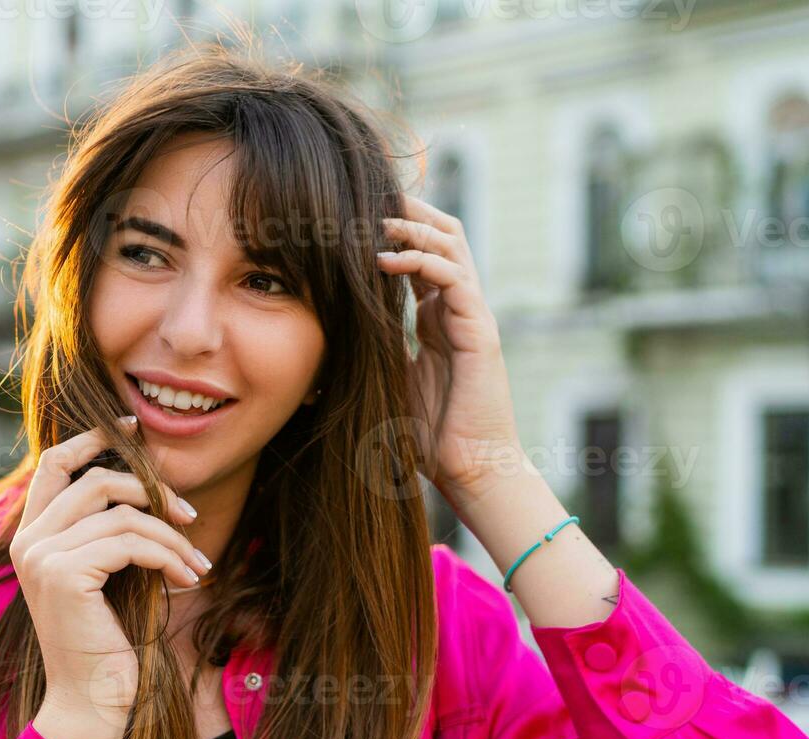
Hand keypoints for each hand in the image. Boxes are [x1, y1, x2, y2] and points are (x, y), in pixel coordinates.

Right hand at [10, 418, 207, 738]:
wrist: (92, 702)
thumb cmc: (105, 642)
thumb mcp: (106, 574)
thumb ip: (108, 530)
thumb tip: (147, 482)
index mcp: (30, 537)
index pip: (52, 463)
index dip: (93, 438)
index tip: (134, 428)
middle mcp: (28, 542)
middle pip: (96, 479)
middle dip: (152, 491)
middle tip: (190, 517)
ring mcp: (42, 557)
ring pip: (122, 513)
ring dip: (171, 536)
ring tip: (196, 564)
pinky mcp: (66, 575)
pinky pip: (132, 542)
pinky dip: (169, 556)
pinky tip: (187, 580)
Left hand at [376, 194, 526, 510]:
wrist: (471, 471)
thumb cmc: (430, 435)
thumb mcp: (387, 380)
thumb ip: (371, 350)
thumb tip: (327, 334)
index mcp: (439, 317)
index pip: (421, 254)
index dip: (393, 230)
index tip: (351, 216)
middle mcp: (459, 308)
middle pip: (444, 234)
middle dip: (408, 211)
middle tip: (368, 197)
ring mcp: (473, 316)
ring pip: (451, 245)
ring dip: (412, 226)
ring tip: (374, 218)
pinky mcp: (481, 331)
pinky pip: (454, 278)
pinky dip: (421, 261)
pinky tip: (385, 259)